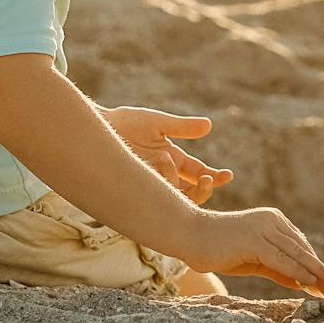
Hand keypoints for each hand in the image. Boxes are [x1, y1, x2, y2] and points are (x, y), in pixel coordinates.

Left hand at [100, 105, 233, 204]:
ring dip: (178, 183)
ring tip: (165, 158)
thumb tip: (209, 126)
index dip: (215, 177)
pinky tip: (156, 164)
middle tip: (207, 179)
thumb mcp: (157, 123)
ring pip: (176, 199)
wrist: (97, 128)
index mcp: (173, 158)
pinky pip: (156, 200)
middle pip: (192, 193)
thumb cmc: (125, 122)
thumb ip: (182, 127)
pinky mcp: (137, 192)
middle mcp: (164, 175)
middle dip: (204, 190)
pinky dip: (162, 185)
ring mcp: (151, 185)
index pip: (199, 174)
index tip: (226, 175)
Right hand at [175, 207, 323, 298]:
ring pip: (295, 255)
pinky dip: (296, 272)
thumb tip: (303, 283)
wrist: (189, 235)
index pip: (300, 246)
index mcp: (274, 221)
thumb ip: (278, 269)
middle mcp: (272, 220)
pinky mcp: (253, 240)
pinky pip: (280, 260)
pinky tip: (309, 283)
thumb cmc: (218, 249)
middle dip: (322, 272)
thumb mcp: (254, 262)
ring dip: (316, 274)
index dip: (316, 266)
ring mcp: (263, 228)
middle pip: (302, 251)